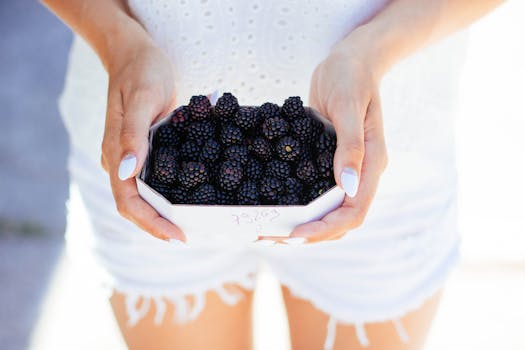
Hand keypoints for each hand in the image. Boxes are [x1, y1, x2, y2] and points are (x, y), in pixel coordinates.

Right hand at [100, 40, 185, 242]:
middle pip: (132, 206)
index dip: (150, 222)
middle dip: (156, 225)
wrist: (134, 53)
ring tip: (186, 226)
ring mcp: (128, 156)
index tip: (177, 235)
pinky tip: (183, 199)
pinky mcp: (140, 149)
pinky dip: (163, 196)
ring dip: (159, 215)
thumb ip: (134, 134)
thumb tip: (127, 172)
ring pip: (140, 197)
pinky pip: (149, 180)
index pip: (127, 200)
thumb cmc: (141, 70)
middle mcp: (118, 160)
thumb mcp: (143, 98)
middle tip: (186, 236)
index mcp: (115, 151)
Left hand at [262, 41, 387, 244]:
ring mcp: (346, 170)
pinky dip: (299, 206)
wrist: (351, 60)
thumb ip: (350, 147)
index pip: (354, 211)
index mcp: (372, 164)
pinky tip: (277, 207)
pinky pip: (317, 193)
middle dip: (311, 234)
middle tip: (275, 237)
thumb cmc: (351, 77)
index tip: (296, 233)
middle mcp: (361, 173)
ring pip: (329, 211)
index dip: (326, 228)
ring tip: (273, 231)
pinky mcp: (329, 162)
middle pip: (341, 219)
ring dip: (304, 225)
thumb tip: (347, 188)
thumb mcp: (348, 106)